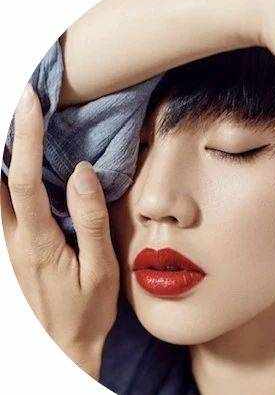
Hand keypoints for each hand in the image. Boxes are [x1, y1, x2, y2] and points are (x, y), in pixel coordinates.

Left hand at [1, 85, 118, 379]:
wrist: (67, 342)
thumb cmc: (88, 309)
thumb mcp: (100, 270)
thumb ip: (92, 221)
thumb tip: (84, 173)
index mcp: (38, 241)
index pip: (25, 180)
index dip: (26, 139)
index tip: (32, 103)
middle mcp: (16, 236)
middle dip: (7, 134)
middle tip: (22, 98)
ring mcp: (13, 240)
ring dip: (8, 150)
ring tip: (24, 118)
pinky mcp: (20, 243)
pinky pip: (8, 198)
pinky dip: (14, 170)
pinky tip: (28, 158)